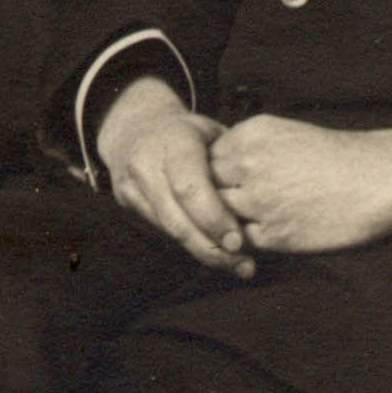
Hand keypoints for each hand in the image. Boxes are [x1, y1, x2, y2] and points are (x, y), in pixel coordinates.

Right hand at [94, 73, 248, 275]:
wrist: (136, 126)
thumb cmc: (190, 133)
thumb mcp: (214, 134)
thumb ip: (232, 163)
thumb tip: (265, 198)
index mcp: (173, 140)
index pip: (189, 186)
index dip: (213, 217)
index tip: (239, 241)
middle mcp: (145, 162)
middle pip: (176, 217)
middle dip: (210, 246)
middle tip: (244, 265)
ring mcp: (131, 184)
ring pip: (169, 229)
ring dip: (205, 252)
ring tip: (240, 266)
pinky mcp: (126, 201)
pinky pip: (163, 230)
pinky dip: (191, 244)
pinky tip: (217, 254)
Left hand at [208, 114, 391, 254]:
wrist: (381, 177)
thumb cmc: (338, 156)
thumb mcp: (285, 133)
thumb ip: (248, 148)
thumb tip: (217, 168)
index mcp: (250, 135)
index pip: (205, 159)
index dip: (213, 174)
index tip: (225, 183)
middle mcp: (249, 165)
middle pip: (206, 187)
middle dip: (212, 198)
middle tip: (223, 208)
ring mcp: (260, 201)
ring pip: (219, 216)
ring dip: (226, 222)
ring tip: (238, 224)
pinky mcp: (277, 234)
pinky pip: (243, 241)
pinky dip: (246, 241)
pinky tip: (259, 236)